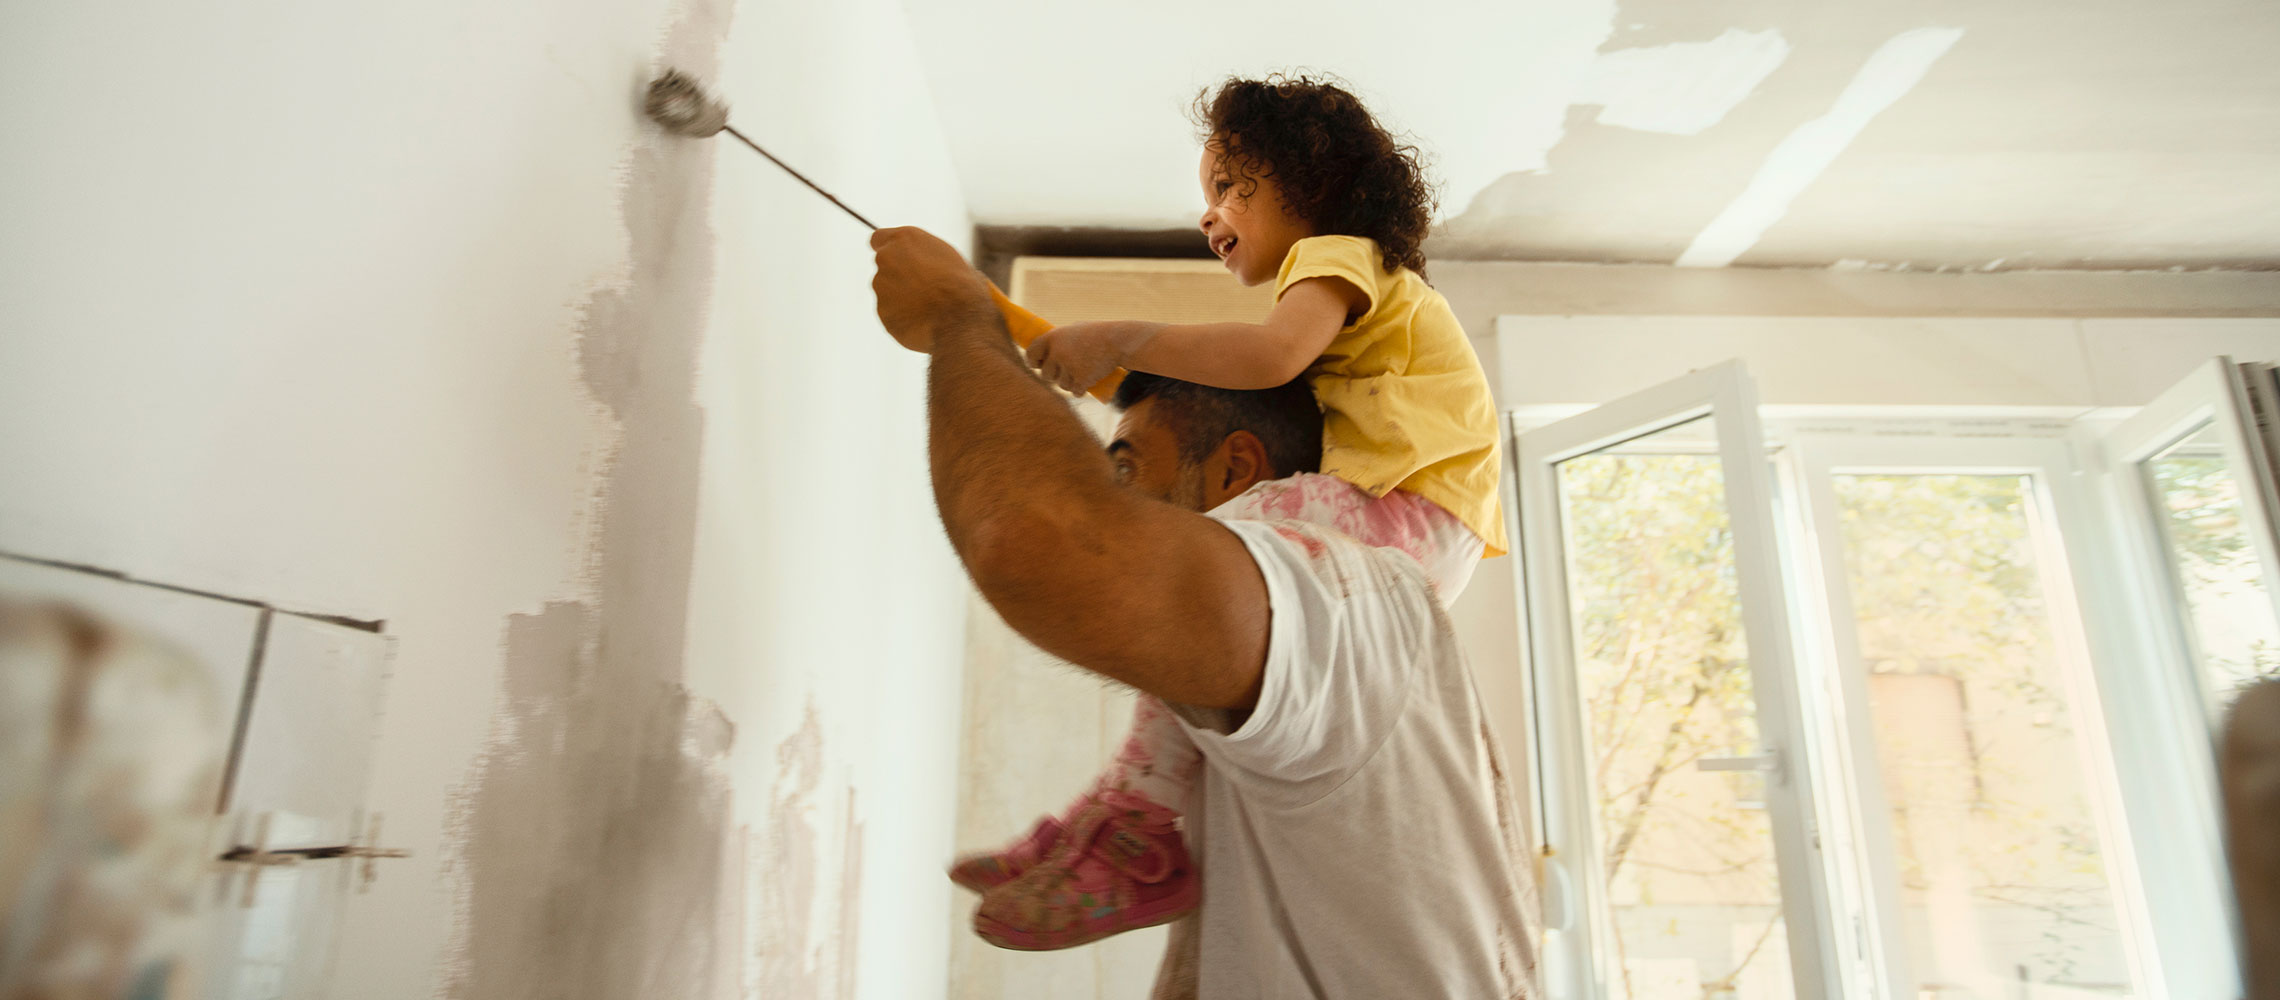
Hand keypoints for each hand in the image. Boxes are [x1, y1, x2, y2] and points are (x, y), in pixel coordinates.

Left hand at [870, 226, 991, 352]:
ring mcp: (881, 285)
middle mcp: (887, 257)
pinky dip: (902, 317)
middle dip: (898, 275)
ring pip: (886, 291)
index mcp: (904, 238)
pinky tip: (923, 321)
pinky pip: (891, 313)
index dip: (888, 250)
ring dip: (901, 297)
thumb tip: (927, 265)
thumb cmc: (962, 286)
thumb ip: (925, 256)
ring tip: (929, 308)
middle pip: (884, 265)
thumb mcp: (948, 257)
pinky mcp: (881, 310)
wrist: (959, 319)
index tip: (897, 259)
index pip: (878, 238)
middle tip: (922, 288)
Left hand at [1027, 322, 1140, 394]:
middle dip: (1055, 375)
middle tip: (1068, 370)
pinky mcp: (1082, 379)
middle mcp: (1058, 352)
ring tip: (1084, 370)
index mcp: (1053, 337)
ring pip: (1061, 385)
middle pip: (1046, 375)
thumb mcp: (1074, 330)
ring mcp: (1069, 367)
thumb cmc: (1097, 334)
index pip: (1031, 353)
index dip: (1033, 362)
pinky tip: (1090, 380)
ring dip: (1071, 382)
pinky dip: (1081, 389)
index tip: (1038, 365)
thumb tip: (1041, 351)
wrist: (1119, 341)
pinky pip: (1075, 392)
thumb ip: (1058, 340)